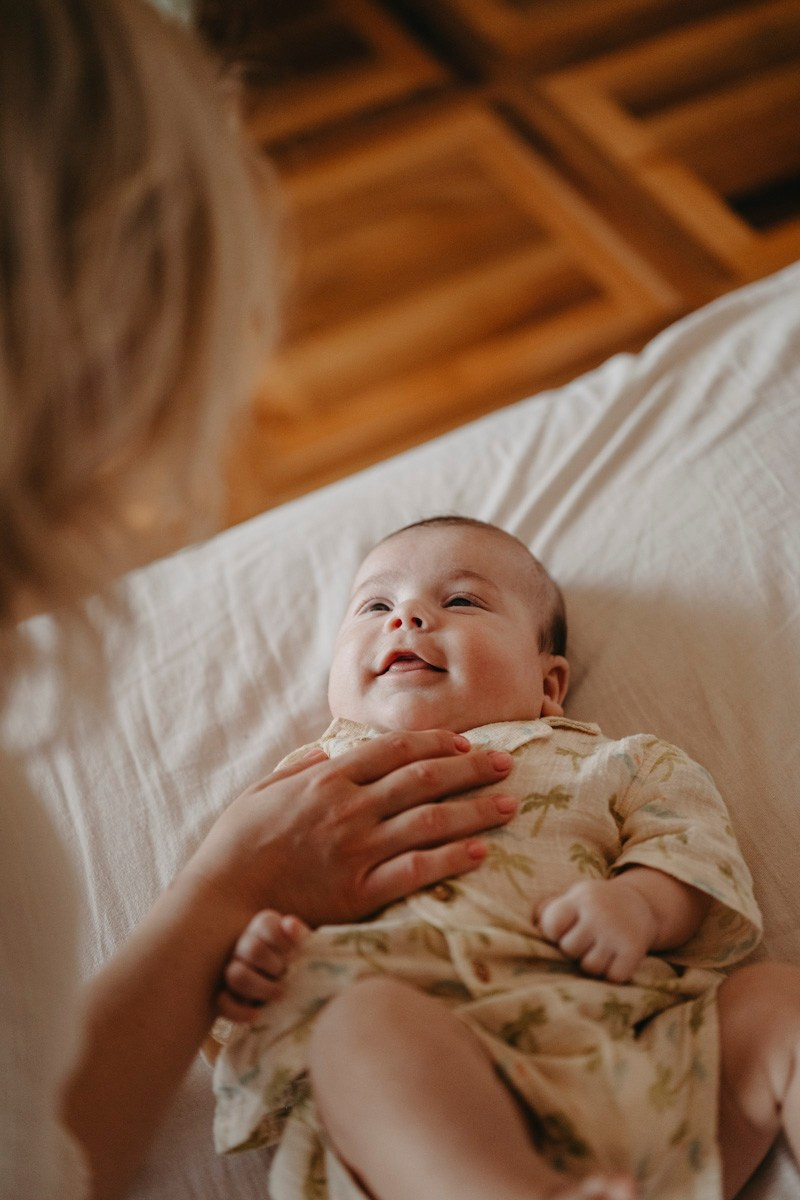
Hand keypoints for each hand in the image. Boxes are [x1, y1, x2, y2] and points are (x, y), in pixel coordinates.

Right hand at [187, 729, 515, 927]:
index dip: (434, 743)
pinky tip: (481, 851)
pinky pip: (417, 870)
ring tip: (509, 803)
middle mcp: (349, 808)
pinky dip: (452, 858)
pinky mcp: (361, 892)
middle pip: (424, 778)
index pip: (393, 750)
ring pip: (430, 820)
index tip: (463, 743)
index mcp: (326, 780)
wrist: (218, 904)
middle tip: (505, 763)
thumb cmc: (233, 848)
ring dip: (475, 809)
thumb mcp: (260, 792)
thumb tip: (329, 753)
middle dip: (470, 768)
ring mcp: (357, 850)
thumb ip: (298, 769)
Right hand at [217, 911, 308, 1022]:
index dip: (283, 941)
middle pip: (252, 950)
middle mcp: (243, 943)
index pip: (265, 924)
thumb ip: (298, 933)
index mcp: (262, 927)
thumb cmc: (297, 961)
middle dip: (275, 966)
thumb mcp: (303, 945)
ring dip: (260, 988)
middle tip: (287, 974)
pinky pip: (222, 1002)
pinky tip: (256, 1016)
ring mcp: (231, 968)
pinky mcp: (224, 994)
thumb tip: (291, 924)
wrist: (292, 987)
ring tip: (279, 995)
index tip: (295, 954)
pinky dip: (239, 1012)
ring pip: (236, 975)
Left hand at [537, 878, 657, 982]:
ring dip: (593, 964)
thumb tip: (532, 929)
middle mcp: (599, 912)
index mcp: (580, 898)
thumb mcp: (574, 898)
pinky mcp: (634, 949)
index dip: (553, 934)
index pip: (552, 926)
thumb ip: (549, 911)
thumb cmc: (595, 905)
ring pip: (590, 967)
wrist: (640, 903)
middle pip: (569, 949)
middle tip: (586, 940)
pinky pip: (613, 977)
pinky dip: (613, 974)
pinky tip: (616, 958)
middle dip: (574, 950)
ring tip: (600, 949)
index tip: (563, 930)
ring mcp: (617, 931)